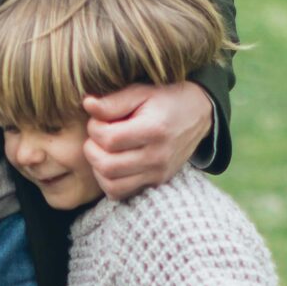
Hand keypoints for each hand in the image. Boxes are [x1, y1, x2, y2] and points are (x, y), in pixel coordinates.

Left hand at [83, 79, 214, 199]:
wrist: (198, 114)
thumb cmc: (166, 99)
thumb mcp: (141, 92)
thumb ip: (113, 101)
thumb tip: (87, 105)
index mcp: (154, 130)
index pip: (109, 140)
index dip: (94, 129)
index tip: (99, 120)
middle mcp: (158, 157)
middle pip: (107, 166)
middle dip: (92, 150)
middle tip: (97, 137)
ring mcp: (158, 173)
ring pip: (112, 186)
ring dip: (98, 169)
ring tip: (103, 151)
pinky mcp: (157, 182)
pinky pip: (122, 193)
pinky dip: (109, 182)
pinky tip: (112, 163)